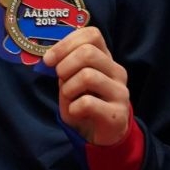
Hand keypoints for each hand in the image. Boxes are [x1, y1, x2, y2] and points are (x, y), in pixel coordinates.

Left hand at [43, 26, 131, 145]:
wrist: (99, 135)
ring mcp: (120, 92)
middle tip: (60, 81)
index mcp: (105, 59)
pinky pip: (87, 103)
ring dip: (68, 89)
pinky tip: (77, 112)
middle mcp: (116, 71)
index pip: (92, 34)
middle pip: (88, 52)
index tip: (49, 60)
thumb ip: (64, 65)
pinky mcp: (117, 114)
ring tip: (70, 99)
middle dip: (64, 66)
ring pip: (87, 76)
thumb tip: (49, 57)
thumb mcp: (70, 80)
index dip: (65, 43)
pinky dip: (73, 108)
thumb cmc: (82, 103)